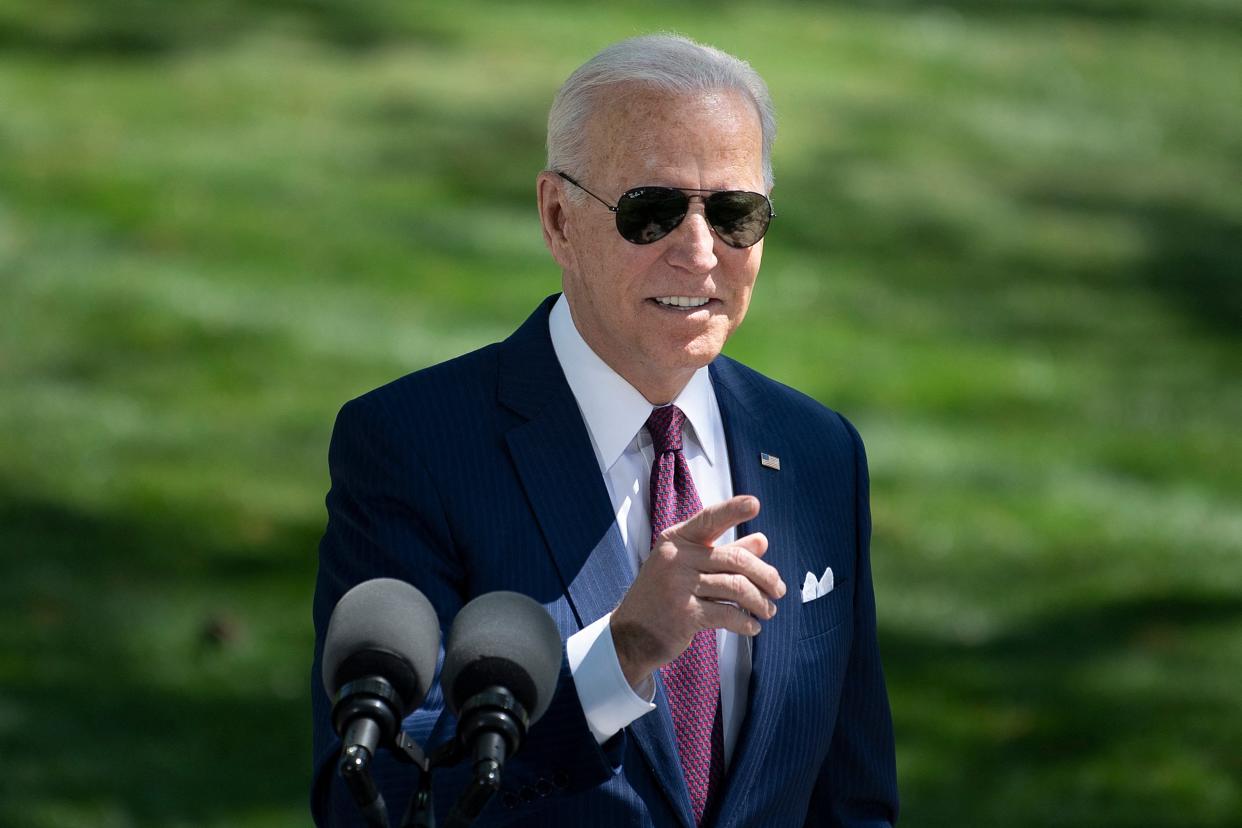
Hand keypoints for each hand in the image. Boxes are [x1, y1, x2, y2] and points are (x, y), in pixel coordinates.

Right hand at [610, 495, 785, 689]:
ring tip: (768, 610)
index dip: (733, 510)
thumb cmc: (663, 597)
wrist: (630, 635)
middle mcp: (676, 558)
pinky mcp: (685, 615)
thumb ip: (725, 552)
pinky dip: (745, 622)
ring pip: (736, 588)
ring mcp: (679, 586)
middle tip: (779, 589)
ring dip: (760, 602)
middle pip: (735, 560)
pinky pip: (728, 614)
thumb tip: (762, 540)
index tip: (755, 504)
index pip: (709, 519)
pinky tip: (752, 627)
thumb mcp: (687, 568)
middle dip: (764, 576)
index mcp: (676, 540)